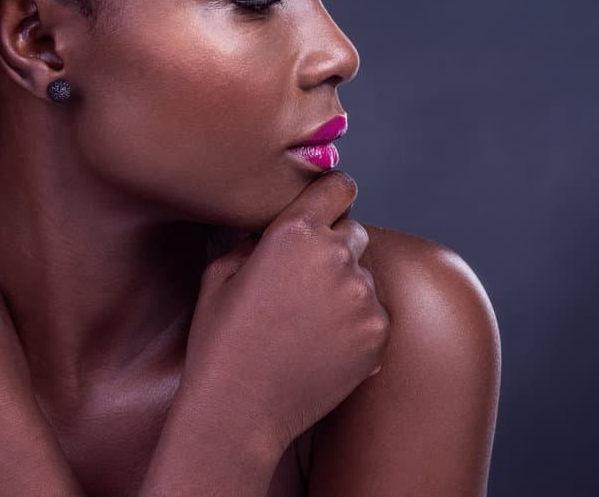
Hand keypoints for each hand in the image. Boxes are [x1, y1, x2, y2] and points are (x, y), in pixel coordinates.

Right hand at [180, 170, 390, 453]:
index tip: (326, 209)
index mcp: (294, 232)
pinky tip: (321, 345)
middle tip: (303, 282)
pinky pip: (375, 313)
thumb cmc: (219, 341)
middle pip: (354, 231)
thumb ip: (254, 237)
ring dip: (345, 288)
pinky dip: (356, 324)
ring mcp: (362, 297)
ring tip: (306, 323)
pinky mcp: (378, 335)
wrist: (239, 411)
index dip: (332, 196)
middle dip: (334, 247)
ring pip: (364, 275)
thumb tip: (272, 228)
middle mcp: (336, 257)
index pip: (340, 186)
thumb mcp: (219, 273)